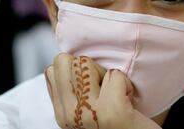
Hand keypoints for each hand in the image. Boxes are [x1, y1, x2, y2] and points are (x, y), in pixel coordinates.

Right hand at [45, 53, 161, 128]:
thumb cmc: (119, 125)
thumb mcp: (88, 110)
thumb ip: (75, 91)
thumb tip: (71, 60)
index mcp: (62, 113)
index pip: (54, 67)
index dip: (79, 71)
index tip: (95, 89)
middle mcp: (68, 115)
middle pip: (65, 60)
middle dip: (90, 68)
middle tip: (106, 91)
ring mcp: (88, 114)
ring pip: (84, 62)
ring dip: (107, 74)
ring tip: (117, 96)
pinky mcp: (112, 113)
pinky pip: (114, 75)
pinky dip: (126, 83)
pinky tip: (129, 101)